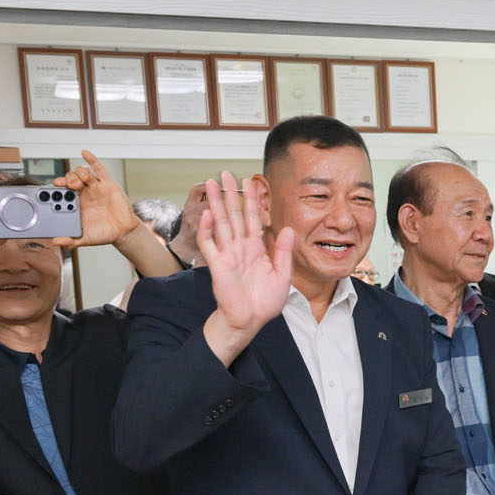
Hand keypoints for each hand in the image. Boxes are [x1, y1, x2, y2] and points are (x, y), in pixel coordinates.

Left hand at [55, 150, 141, 246]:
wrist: (123, 232)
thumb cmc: (104, 234)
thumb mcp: (84, 239)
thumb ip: (70, 241)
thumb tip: (55, 241)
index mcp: (76, 204)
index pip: (62, 191)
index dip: (57, 187)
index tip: (53, 188)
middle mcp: (84, 193)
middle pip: (71, 179)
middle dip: (67, 180)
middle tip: (69, 187)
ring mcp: (96, 187)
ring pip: (83, 173)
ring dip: (78, 174)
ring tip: (79, 182)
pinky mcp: (107, 184)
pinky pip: (99, 169)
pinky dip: (91, 160)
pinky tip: (84, 153)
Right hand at [196, 173, 294, 337]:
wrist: (250, 320)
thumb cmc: (264, 301)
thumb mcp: (282, 274)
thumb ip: (283, 251)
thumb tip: (287, 228)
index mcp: (255, 249)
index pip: (253, 218)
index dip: (251, 200)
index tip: (250, 181)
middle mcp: (240, 248)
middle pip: (234, 215)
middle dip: (229, 194)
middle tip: (224, 173)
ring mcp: (227, 255)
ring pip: (220, 223)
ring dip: (215, 203)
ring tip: (210, 183)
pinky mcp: (217, 265)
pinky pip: (210, 244)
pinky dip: (208, 229)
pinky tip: (208, 214)